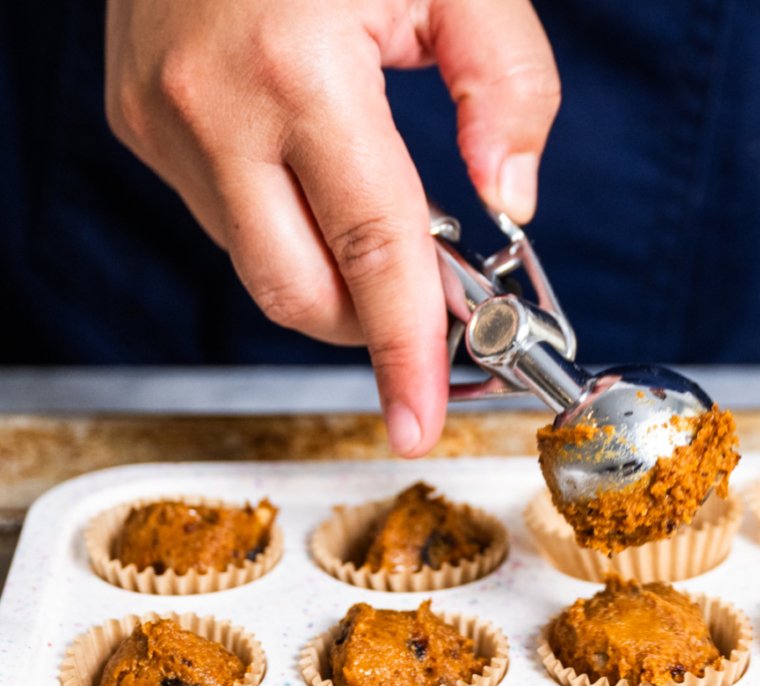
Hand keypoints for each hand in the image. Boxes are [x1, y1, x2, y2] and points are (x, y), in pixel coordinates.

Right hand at [105, 0, 559, 455]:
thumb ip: (508, 87)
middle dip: (371, 325)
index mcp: (298, 73)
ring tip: (384, 216)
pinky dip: (286, 226)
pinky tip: (319, 177)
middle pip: (298, 292)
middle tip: (438, 310)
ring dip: (332, 270)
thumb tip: (510, 203)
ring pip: (258, 263)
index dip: (406, 352)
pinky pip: (224, 217)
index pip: (372, 255)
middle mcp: (210, 108)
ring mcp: (156, 119)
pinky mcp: (132, 118)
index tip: (421, 420)